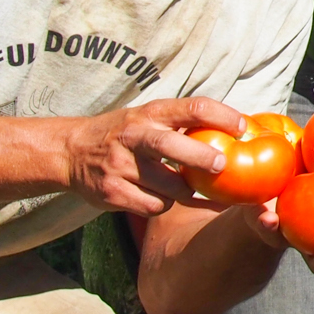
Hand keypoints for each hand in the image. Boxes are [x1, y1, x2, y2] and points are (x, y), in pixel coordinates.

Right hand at [65, 97, 247, 216]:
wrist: (71, 152)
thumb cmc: (126, 134)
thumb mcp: (149, 117)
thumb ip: (182, 123)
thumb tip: (237, 132)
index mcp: (150, 113)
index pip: (192, 108)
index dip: (221, 116)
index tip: (242, 127)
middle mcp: (134, 136)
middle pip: (172, 147)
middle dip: (202, 158)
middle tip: (223, 166)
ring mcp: (120, 165)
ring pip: (168, 187)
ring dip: (185, 192)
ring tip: (186, 187)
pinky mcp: (111, 192)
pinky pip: (153, 206)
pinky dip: (163, 205)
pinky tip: (160, 197)